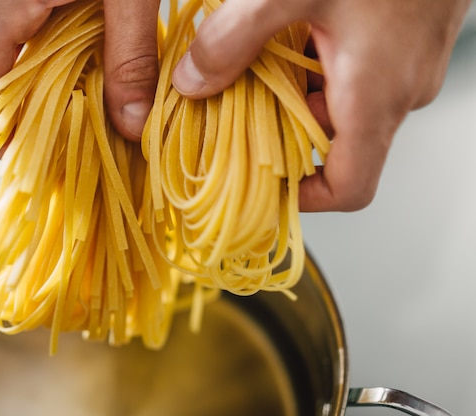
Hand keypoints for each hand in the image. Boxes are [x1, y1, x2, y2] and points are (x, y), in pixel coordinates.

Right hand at [0, 0, 160, 141]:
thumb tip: (132, 126)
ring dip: (38, 99)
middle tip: (60, 154)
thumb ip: (131, 56)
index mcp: (3, 6)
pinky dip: (52, 72)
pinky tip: (86, 85)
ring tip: (75, 127)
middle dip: (20, 124)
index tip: (33, 166)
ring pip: (8, 64)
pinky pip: (28, 43)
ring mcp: (10, 0)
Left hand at [171, 0, 470, 211]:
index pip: (350, 187)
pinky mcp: (407, 43)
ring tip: (259, 66)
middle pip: (336, 146)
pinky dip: (320, 68)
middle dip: (283, 133)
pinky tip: (293, 34)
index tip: (267, 185)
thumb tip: (191, 84)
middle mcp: (398, 93)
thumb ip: (231, 40)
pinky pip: (358, 76)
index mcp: (376, 98)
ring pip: (344, 107)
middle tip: (239, 110)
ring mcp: (407, 68)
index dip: (307, 198)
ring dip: (298, 95)